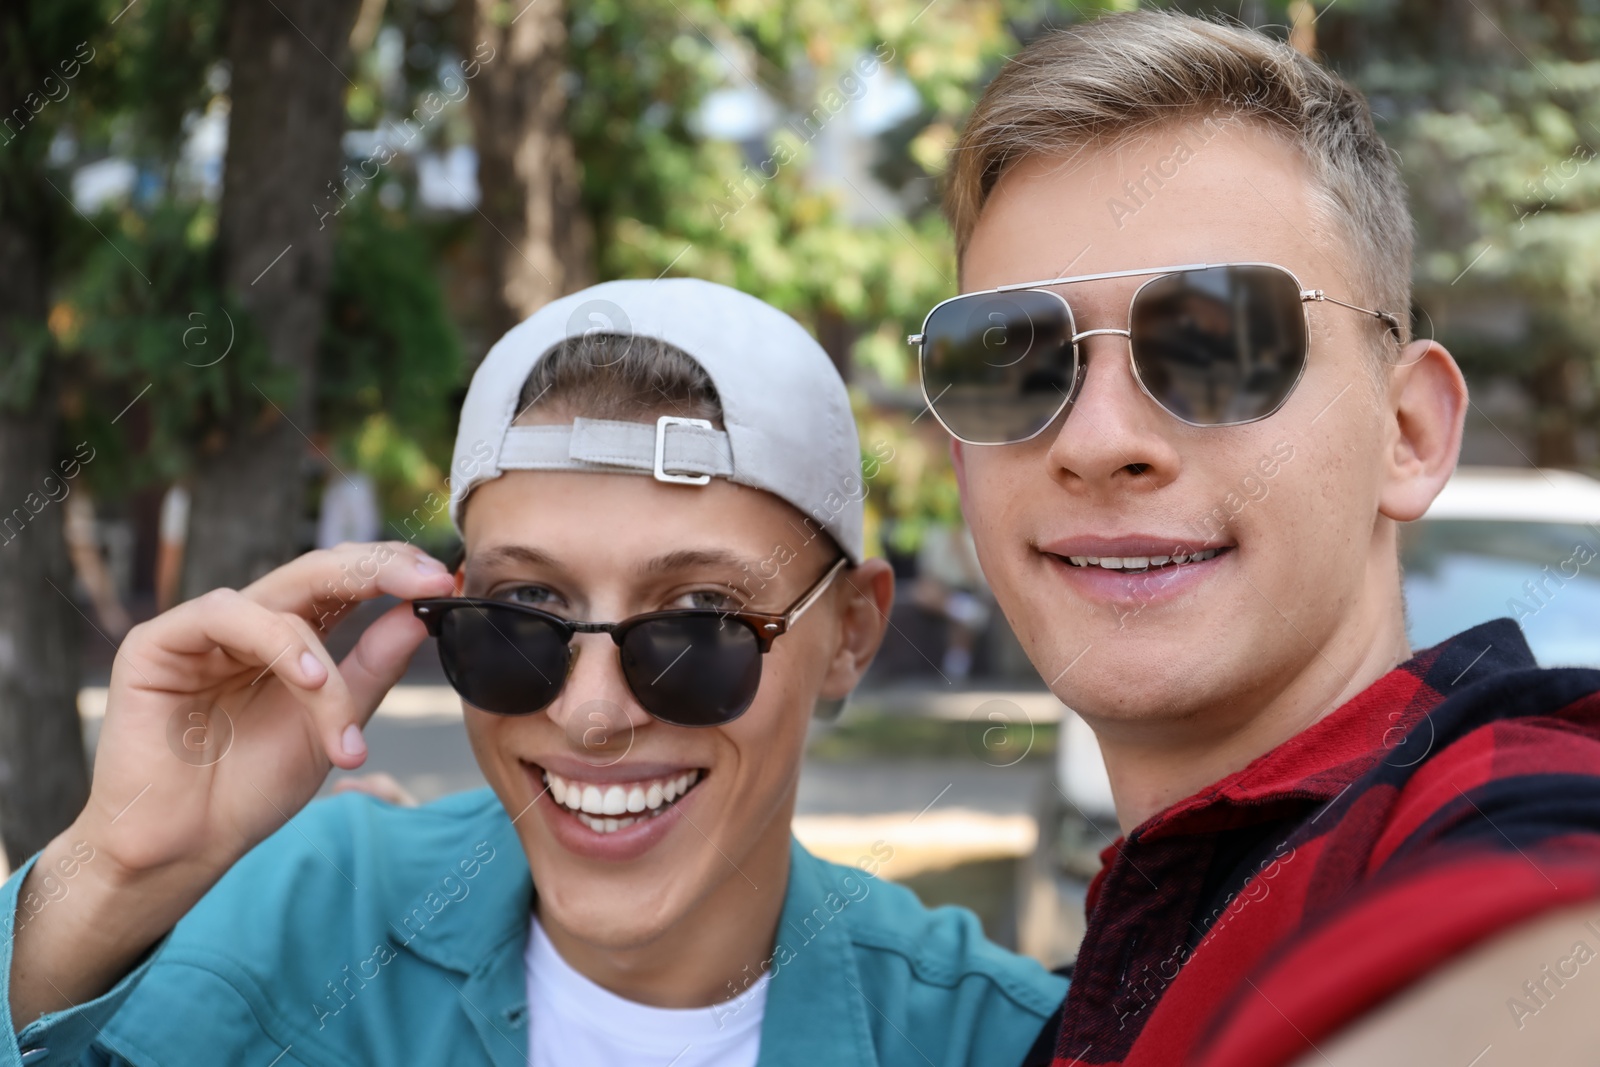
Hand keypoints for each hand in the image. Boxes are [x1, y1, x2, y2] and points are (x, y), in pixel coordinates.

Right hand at [8, 542, 455, 1026]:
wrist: (184, 847)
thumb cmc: (251, 789)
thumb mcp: (335, 725)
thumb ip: (374, 668)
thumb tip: (422, 614)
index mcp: (289, 637)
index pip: (346, 583)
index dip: (397, 573)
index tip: (452, 579)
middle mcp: (248, 623)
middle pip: (319, 570)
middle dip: (382, 569)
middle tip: (434, 580)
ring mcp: (202, 628)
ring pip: (285, 603)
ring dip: (328, 663)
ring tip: (345, 725)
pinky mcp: (157, 642)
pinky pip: (230, 616)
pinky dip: (281, 645)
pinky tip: (311, 682)